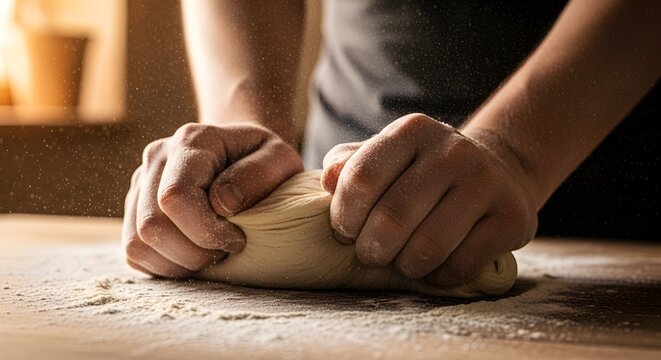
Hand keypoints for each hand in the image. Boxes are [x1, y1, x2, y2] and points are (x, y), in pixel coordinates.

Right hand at [122, 123, 302, 277]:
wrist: (246, 157)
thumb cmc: (266, 161)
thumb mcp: (282, 159)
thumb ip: (258, 175)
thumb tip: (222, 202)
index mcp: (192, 141)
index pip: (175, 196)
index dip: (205, 231)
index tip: (237, 239)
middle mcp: (157, 157)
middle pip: (151, 226)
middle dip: (193, 253)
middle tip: (226, 250)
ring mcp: (140, 183)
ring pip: (137, 244)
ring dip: (179, 264)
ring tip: (211, 254)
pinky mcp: (134, 209)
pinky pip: (134, 253)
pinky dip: (165, 266)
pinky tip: (194, 255)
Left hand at [321, 113, 537, 287]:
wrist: (497, 171)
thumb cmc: (424, 171)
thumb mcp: (387, 156)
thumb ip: (350, 165)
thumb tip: (327, 180)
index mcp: (413, 131)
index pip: (361, 179)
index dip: (344, 217)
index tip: (345, 231)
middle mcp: (453, 151)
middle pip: (392, 219)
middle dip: (371, 249)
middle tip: (371, 254)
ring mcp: (486, 183)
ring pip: (427, 248)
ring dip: (404, 266)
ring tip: (402, 261)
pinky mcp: (512, 218)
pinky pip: (460, 266)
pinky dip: (437, 277)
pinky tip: (433, 268)